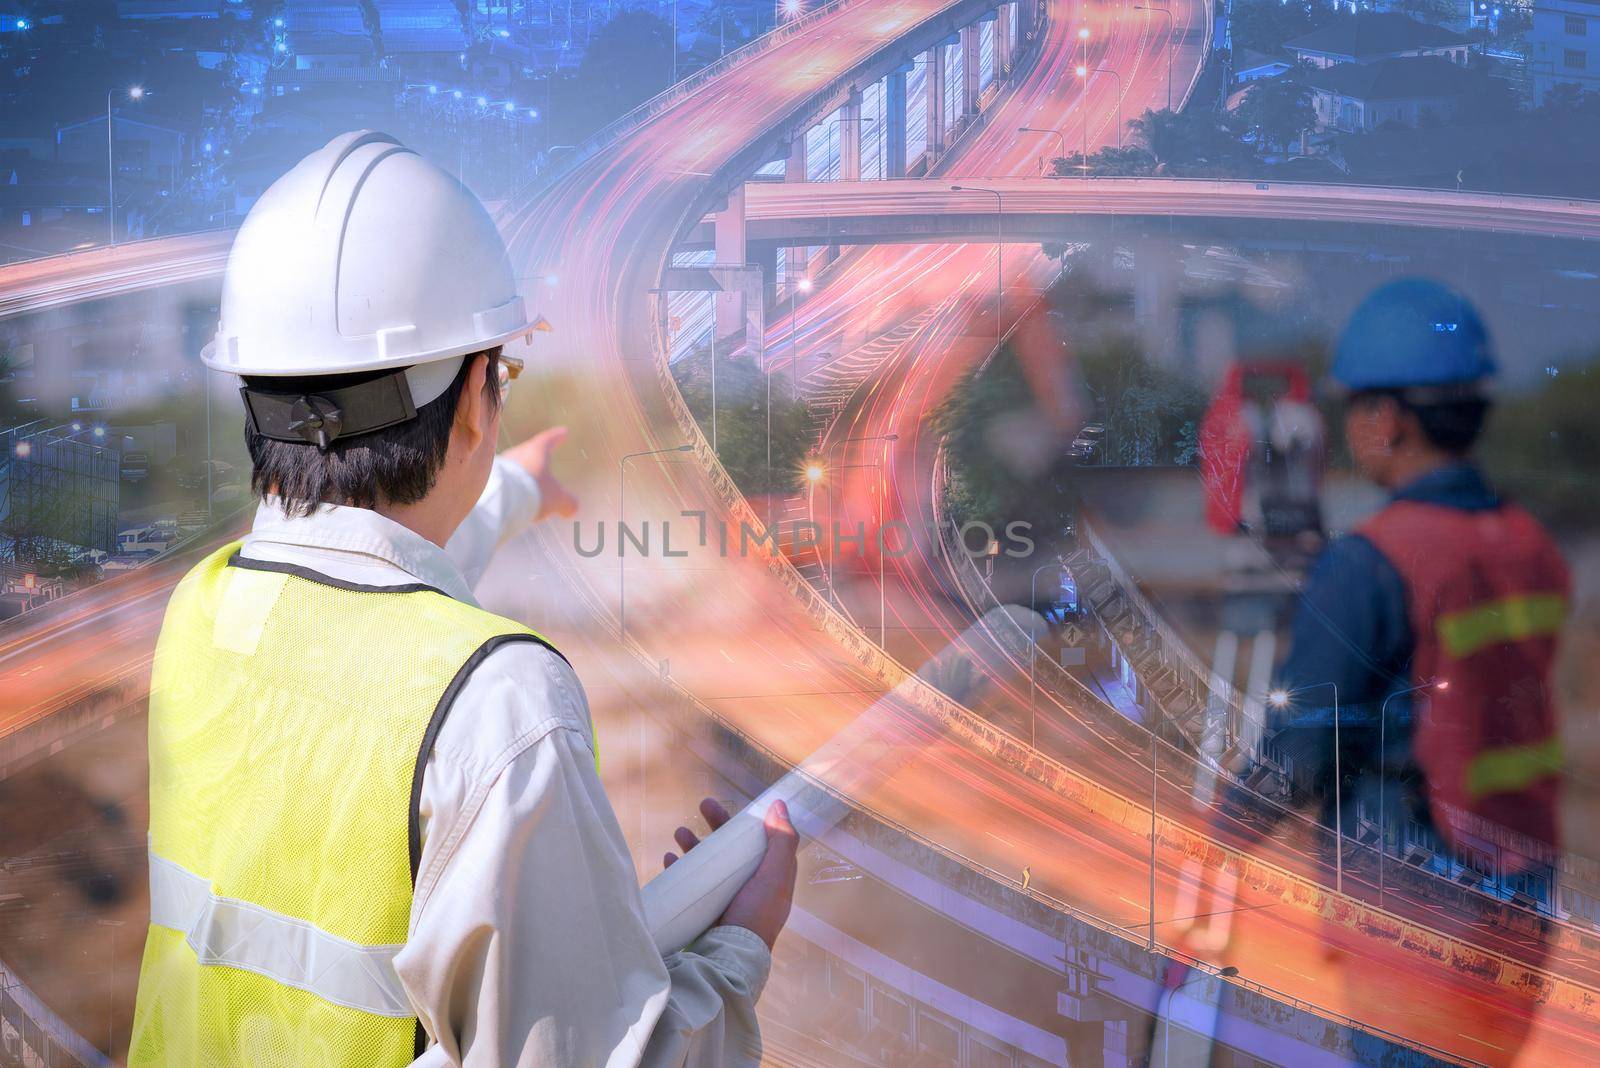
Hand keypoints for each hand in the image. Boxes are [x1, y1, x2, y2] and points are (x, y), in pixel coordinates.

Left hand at [501, 426, 578, 520]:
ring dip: (522, 478)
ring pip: (515, 469)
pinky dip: (511, 489)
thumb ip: (568, 502)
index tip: (563, 431)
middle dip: (537, 460)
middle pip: (529, 453)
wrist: (498, 499)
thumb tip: (572, 508)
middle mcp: (517, 453)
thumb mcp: (557, 499)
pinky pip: (504, 482)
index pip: (548, 439)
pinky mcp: (489, 479)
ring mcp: (501, 465)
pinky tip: (512, 501)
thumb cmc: (533, 492)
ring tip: (528, 490)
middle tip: (544, 465)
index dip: (557, 437)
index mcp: (536, 450)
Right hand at [662, 799, 798, 950]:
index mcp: (770, 878)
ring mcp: (727, 898)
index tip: (738, 807)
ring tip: (679, 832)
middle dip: (718, 824)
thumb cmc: (756, 915)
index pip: (762, 843)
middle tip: (704, 805)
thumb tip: (779, 806)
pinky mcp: (706, 909)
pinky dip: (681, 868)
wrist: (729, 955)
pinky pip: (692, 883)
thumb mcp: (775, 876)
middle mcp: (750, 887)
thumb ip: (782, 842)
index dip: (750, 823)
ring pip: (710, 862)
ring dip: (695, 844)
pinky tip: (669, 859)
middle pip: (733, 847)